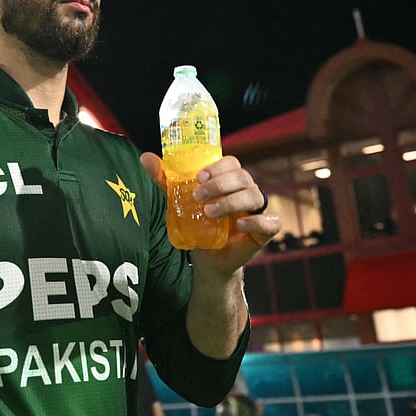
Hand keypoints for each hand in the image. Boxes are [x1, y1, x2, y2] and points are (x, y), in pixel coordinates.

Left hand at [140, 152, 280, 273]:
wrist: (207, 258)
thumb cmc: (198, 224)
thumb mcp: (180, 202)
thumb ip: (166, 181)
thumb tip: (145, 157)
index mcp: (230, 180)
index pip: (231, 163)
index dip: (218, 167)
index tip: (198, 176)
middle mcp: (246, 191)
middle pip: (242, 177)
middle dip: (220, 184)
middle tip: (198, 196)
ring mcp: (258, 210)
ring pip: (254, 196)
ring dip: (231, 201)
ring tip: (209, 212)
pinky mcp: (265, 231)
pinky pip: (271, 222)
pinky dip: (257, 221)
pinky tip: (240, 224)